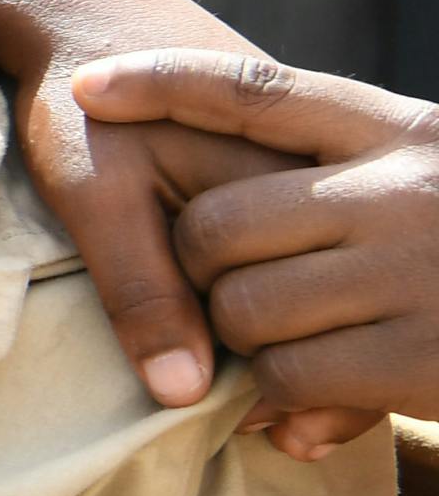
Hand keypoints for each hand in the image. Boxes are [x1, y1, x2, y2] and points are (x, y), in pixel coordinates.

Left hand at [75, 49, 438, 456]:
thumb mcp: (434, 176)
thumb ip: (341, 176)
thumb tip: (200, 178)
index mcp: (403, 131)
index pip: (258, 90)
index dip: (164, 84)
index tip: (90, 86)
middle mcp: (407, 189)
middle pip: (221, 225)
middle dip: (201, 274)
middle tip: (228, 299)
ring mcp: (418, 269)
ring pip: (245, 309)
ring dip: (245, 344)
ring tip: (285, 352)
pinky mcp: (423, 357)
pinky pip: (290, 377)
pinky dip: (280, 401)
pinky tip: (298, 412)